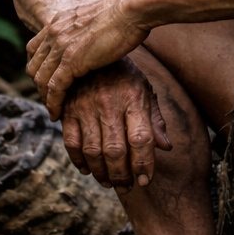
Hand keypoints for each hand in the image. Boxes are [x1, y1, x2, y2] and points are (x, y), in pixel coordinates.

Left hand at [27, 0, 150, 118]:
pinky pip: (54, 88)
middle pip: (34, 65)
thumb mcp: (99, 17)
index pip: (35, 48)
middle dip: (39, 85)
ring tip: (53, 111)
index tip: (48, 81)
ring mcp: (61, 46)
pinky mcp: (71, 61)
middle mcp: (54, 32)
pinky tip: (57, 114)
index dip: (39, 67)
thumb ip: (90, 27)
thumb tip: (99, 34)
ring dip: (45, 98)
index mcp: (60, 20)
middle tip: (50, 100)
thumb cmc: (128, 11)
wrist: (133, 8)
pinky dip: (53, 103)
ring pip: (41, 79)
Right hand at [62, 60, 172, 188]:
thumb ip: (155, 119)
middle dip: (122, 175)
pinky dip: (79, 161)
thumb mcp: (144, 89)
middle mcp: (109, 103)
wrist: (89, 47)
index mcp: (133, 97)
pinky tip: (88, 170)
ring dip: (101, 173)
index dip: (144, 164)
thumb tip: (166, 147)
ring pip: (92, 151)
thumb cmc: (124, 74)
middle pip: (115, 150)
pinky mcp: (67, 109)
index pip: (141, 138)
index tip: (145, 180)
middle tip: (127, 187)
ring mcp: (85, 107)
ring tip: (109, 182)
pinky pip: (71, 143)